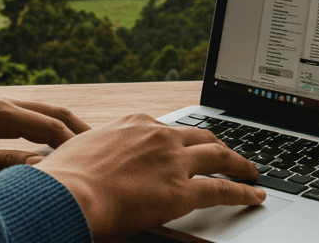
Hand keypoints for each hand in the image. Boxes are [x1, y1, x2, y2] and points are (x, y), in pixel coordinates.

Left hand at [0, 98, 89, 184]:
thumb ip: (1, 166)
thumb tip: (43, 169)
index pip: (49, 126)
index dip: (75, 144)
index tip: (98, 161)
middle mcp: (1, 103)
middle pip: (53, 113)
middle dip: (81, 130)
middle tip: (108, 150)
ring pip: (43, 113)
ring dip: (67, 127)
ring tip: (90, 146)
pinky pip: (29, 118)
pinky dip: (50, 128)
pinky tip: (54, 144)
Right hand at [34, 113, 265, 239]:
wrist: (67, 193)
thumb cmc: (64, 179)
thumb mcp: (79, 152)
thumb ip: (96, 154)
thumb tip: (88, 163)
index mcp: (134, 123)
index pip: (169, 128)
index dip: (183, 139)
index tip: (190, 144)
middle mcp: (158, 135)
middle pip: (201, 136)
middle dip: (219, 144)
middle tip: (230, 154)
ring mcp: (173, 160)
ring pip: (219, 155)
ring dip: (239, 163)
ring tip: (251, 171)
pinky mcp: (181, 190)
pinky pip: (222, 188)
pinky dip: (243, 191)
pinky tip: (255, 194)